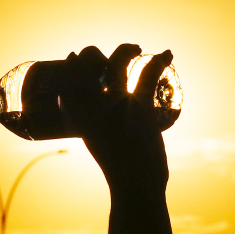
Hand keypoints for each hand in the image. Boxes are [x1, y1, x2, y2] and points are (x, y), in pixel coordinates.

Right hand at [59, 44, 171, 188]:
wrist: (134, 185)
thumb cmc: (118, 165)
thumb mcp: (97, 140)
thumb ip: (97, 120)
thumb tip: (107, 102)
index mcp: (77, 117)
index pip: (67, 80)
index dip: (72, 65)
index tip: (74, 57)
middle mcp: (92, 107)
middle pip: (87, 65)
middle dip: (92, 53)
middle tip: (106, 57)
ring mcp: (116, 104)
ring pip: (116, 63)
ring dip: (126, 50)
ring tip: (136, 48)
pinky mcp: (140, 107)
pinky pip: (147, 75)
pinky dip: (159, 61)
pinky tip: (167, 54)